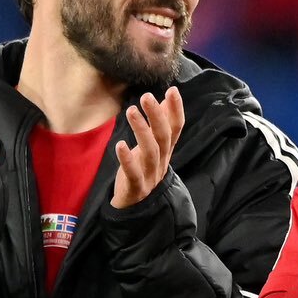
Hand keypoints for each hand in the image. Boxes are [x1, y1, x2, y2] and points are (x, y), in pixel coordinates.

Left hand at [112, 86, 183, 208]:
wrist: (133, 207)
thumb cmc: (141, 171)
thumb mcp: (152, 147)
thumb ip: (160, 125)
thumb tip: (165, 99)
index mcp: (166, 151)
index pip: (176, 128)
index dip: (176, 110)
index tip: (173, 90)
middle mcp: (161, 162)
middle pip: (164, 137)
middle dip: (157, 116)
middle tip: (147, 96)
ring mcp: (150, 176)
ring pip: (151, 152)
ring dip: (142, 130)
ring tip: (132, 111)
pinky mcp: (135, 188)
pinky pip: (133, 173)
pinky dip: (127, 159)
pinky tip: (120, 144)